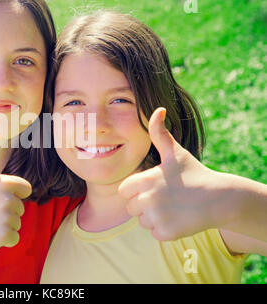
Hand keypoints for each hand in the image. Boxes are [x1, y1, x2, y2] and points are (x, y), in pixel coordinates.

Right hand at [0, 125, 31, 251]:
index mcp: (4, 182)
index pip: (25, 189)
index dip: (12, 193)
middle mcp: (8, 199)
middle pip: (20, 207)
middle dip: (6, 211)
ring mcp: (6, 218)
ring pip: (16, 223)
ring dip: (3, 225)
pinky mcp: (2, 237)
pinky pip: (13, 239)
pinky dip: (2, 240)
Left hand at [119, 107, 222, 240]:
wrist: (220, 198)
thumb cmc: (194, 173)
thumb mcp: (175, 153)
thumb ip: (159, 133)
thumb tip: (158, 109)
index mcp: (145, 180)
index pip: (124, 190)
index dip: (136, 189)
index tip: (152, 186)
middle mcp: (148, 199)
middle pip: (131, 207)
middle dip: (144, 204)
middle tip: (165, 197)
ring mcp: (157, 217)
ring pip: (142, 221)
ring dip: (153, 217)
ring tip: (172, 207)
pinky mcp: (166, 233)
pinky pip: (154, 233)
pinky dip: (164, 229)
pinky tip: (178, 218)